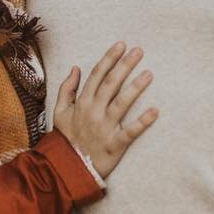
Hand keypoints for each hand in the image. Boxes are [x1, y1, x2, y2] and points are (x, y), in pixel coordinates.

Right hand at [52, 42, 157, 178]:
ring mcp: (104, 128)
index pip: (97, 76)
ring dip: (135, 88)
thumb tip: (75, 68)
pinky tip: (155, 111)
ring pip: (122, 104)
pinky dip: (142, 122)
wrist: (66, 168)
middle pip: (111, 84)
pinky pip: (130, 132)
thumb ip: (66, 89)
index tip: (121, 45)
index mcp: (82, 103)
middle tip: (139, 51)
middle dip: (125, 66)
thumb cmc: (65, 139)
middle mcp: (93, 112)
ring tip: (149, 74)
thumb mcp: (58, 112)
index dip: (109, 59)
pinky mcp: (115, 145)